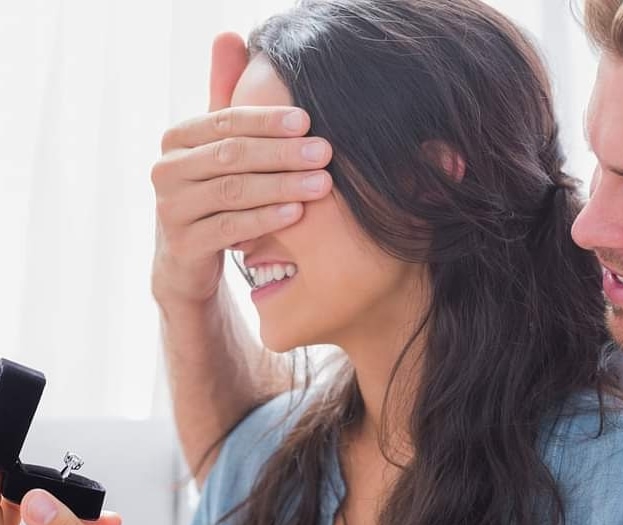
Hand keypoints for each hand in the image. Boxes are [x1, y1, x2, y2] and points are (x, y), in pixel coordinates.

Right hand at [151, 32, 333, 304]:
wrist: (188, 260)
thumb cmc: (213, 197)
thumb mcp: (217, 148)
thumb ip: (224, 96)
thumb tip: (230, 34)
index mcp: (177, 139)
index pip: (226, 121)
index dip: (267, 120)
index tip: (308, 119)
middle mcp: (166, 169)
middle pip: (232, 155)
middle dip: (282, 153)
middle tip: (324, 152)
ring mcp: (171, 208)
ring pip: (233, 191)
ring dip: (281, 185)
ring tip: (322, 183)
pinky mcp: (183, 244)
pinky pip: (229, 227)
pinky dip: (265, 219)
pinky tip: (296, 213)